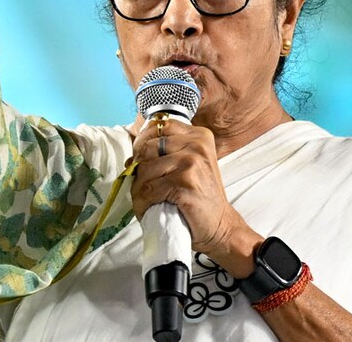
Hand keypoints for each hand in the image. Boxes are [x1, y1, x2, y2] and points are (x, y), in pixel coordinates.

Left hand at [129, 119, 251, 259]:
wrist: (219, 224)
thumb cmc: (200, 196)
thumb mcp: (189, 166)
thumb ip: (166, 155)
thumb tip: (131, 159)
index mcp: (199, 136)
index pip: (159, 127)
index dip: (143, 143)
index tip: (141, 159)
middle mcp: (197, 145)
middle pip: (148, 148)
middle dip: (138, 170)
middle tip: (143, 186)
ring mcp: (191, 163)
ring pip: (145, 170)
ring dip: (138, 190)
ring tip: (146, 201)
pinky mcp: (184, 182)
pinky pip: (149, 190)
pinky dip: (143, 203)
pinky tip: (149, 208)